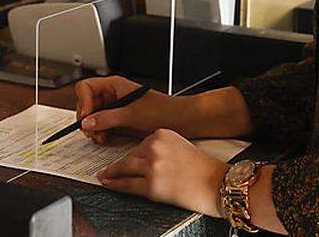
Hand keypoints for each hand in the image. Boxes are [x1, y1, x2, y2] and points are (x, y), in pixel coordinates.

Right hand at [76, 76, 177, 143]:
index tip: (87, 117)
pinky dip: (100, 133)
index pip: (86, 88)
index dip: (84, 102)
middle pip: (86, 104)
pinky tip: (106, 138)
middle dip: (87, 119)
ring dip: (93, 128)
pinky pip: (102, 126)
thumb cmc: (161, 110)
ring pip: (92, 117)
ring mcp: (115, 108)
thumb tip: (87, 122)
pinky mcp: (119, 120)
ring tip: (101, 137)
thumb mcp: (131, 114)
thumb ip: (107, 118)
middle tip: (92, 131)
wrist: (179, 120)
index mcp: (114, 85)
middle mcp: (112, 95)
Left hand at [97, 129, 227, 216]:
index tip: (123, 158)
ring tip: (104, 176)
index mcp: (162, 134)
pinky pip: (127, 185)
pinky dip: (115, 185)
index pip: (140, 143)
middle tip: (107, 168)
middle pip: (130, 155)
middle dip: (118, 164)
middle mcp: (155, 148)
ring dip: (111, 173)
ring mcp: (152, 166)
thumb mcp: (180, 145)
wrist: (215, 184)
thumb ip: (161, 146)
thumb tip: (142, 156)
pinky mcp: (151, 185)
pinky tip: (109, 184)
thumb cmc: (202, 168)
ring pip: (124, 168)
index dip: (132, 154)